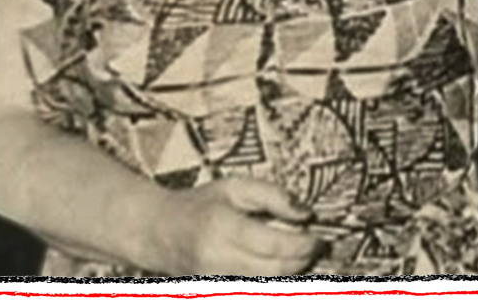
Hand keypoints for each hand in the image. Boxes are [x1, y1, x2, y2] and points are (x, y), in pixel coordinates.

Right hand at [150, 177, 324, 276]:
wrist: (159, 232)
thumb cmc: (200, 205)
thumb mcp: (235, 187)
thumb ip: (272, 196)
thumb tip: (306, 214)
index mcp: (222, 227)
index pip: (275, 245)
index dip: (305, 244)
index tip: (319, 237)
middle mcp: (217, 259)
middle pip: (276, 270)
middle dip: (302, 260)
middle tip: (314, 246)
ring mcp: (215, 282)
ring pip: (268, 286)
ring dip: (289, 273)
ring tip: (294, 254)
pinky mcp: (216, 292)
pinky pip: (254, 291)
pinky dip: (271, 281)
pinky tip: (274, 266)